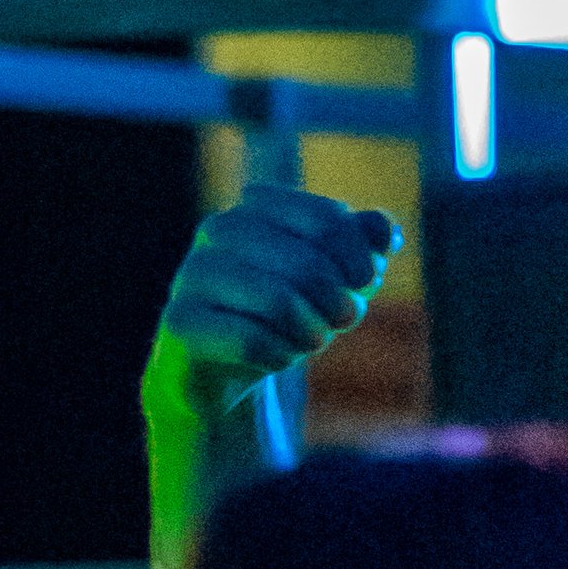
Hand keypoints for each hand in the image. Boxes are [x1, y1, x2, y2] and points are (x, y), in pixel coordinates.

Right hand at [146, 186, 400, 425]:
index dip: (358, 257)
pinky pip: (250, 340)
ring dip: (310, 332)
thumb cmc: (286, 308)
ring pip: (279, 302)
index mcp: (258, 206)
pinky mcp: (180, 321)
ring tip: (309, 339)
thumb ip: (363, 244)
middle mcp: (219, 229)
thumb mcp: (333, 275)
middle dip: (338, 303)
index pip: (327, 219)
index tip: (364, 281)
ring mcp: (193, 273)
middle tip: (344, 320)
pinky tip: (276, 356)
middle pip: (307, 265)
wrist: (222, 362)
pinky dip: (279, 355)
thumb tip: (387, 233)